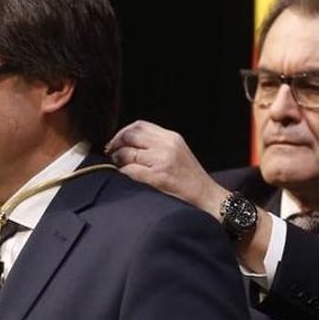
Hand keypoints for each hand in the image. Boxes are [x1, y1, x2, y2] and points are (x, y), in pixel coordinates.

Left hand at [105, 120, 228, 215]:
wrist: (206, 194)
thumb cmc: (190, 176)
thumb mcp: (177, 151)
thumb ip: (157, 144)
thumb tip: (128, 144)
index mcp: (171, 137)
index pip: (140, 125)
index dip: (123, 132)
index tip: (117, 142)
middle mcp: (167, 145)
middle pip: (131, 136)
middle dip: (117, 144)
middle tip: (112, 153)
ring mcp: (163, 161)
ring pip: (128, 153)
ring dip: (118, 160)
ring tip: (119, 165)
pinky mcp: (159, 177)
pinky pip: (131, 171)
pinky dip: (124, 172)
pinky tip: (125, 175)